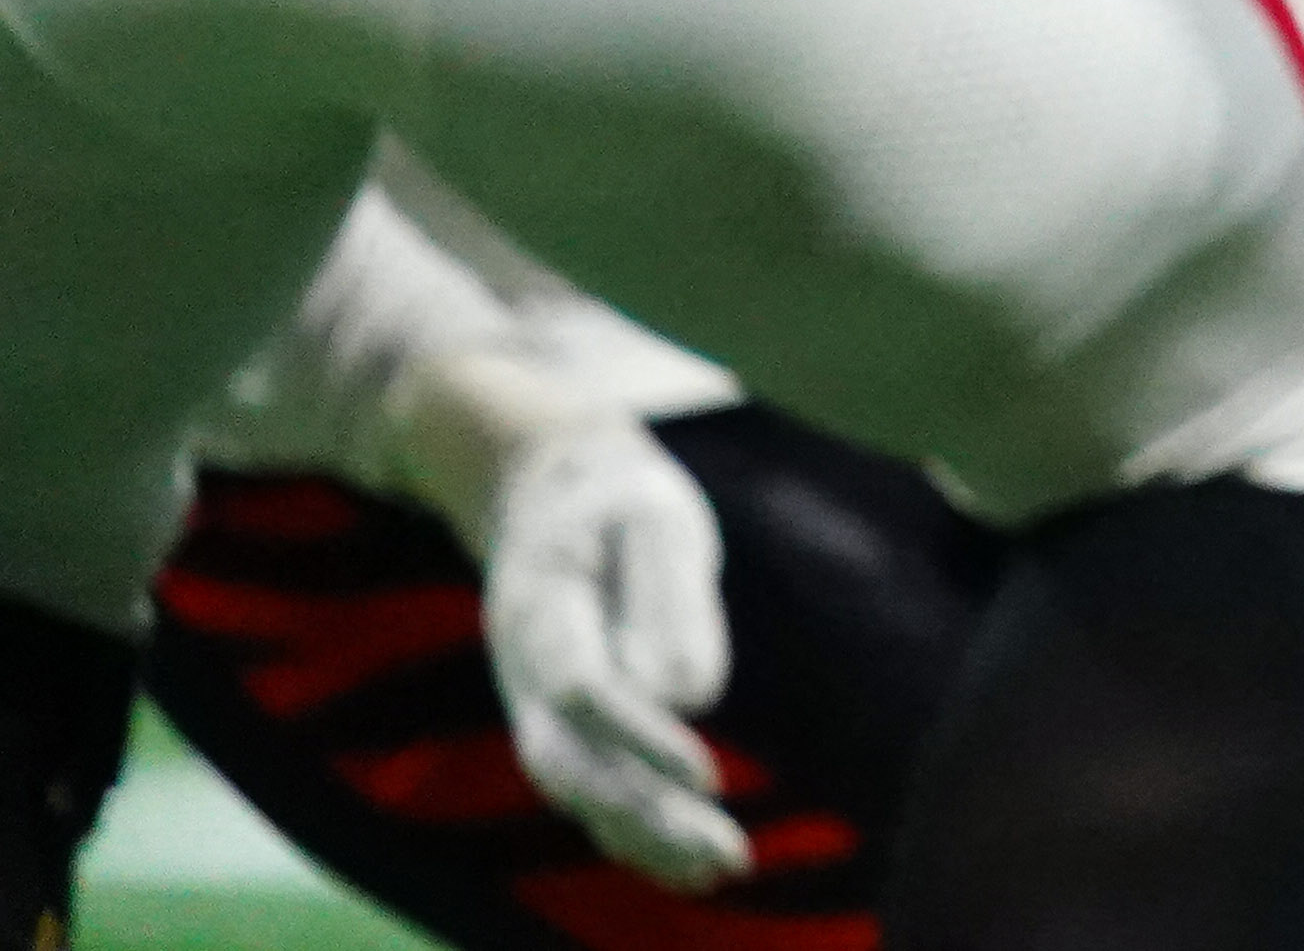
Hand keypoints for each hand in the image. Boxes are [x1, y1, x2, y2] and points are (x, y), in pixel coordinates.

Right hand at [479, 417, 746, 890]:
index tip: (710, 774)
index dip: (640, 739)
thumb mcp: (657, 518)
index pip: (583, 692)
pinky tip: (691, 863)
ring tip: (723, 868)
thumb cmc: (615, 496)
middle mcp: (523, 675)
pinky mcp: (557, 724)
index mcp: (543, 610)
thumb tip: (686, 698)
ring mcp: (531, 706)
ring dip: (644, 839)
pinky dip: (633, 832)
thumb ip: (670, 600)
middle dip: (646, 815)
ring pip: (577, 792)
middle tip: (729, 851)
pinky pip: (587, 790)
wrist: (543, 486)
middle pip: (573, 765)